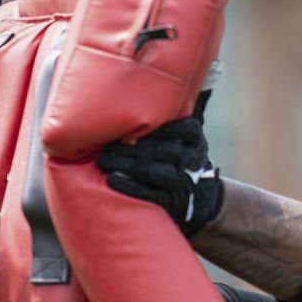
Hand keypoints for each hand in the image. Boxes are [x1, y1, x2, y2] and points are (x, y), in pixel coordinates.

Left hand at [96, 116, 223, 236]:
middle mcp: (192, 160)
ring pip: (154, 171)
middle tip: (105, 142)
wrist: (198, 197)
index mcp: (196, 140)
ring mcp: (183, 182)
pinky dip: (129, 186)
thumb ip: (167, 121)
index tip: (132, 123)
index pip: (184, 129)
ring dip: (125, 165)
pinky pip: (150, 194)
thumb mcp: (184, 137)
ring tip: (103, 160)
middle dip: (132, 145)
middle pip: (163, 150)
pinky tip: (112, 179)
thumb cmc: (178, 157)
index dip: (159, 126)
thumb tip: (130, 99)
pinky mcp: (172, 202)